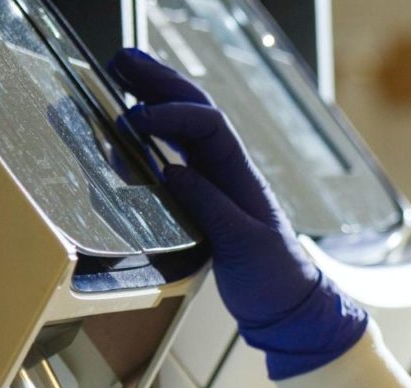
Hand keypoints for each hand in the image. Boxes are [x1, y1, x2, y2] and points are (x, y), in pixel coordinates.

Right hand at [108, 47, 365, 379]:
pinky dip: (155, 134)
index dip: (172, 114)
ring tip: (121, 73)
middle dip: (161, 82)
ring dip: (156, 98)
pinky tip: (133, 124)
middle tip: (121, 58)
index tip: (136, 119)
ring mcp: (219, 183)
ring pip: (186, 127)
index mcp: (243, 177)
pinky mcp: (206, 200)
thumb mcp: (245, 246)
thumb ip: (211, 207)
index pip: (208, 126)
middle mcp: (231, 172)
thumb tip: (172, 171)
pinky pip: (179, 154)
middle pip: (196, 112)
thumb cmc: (275, 278)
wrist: (288, 305)